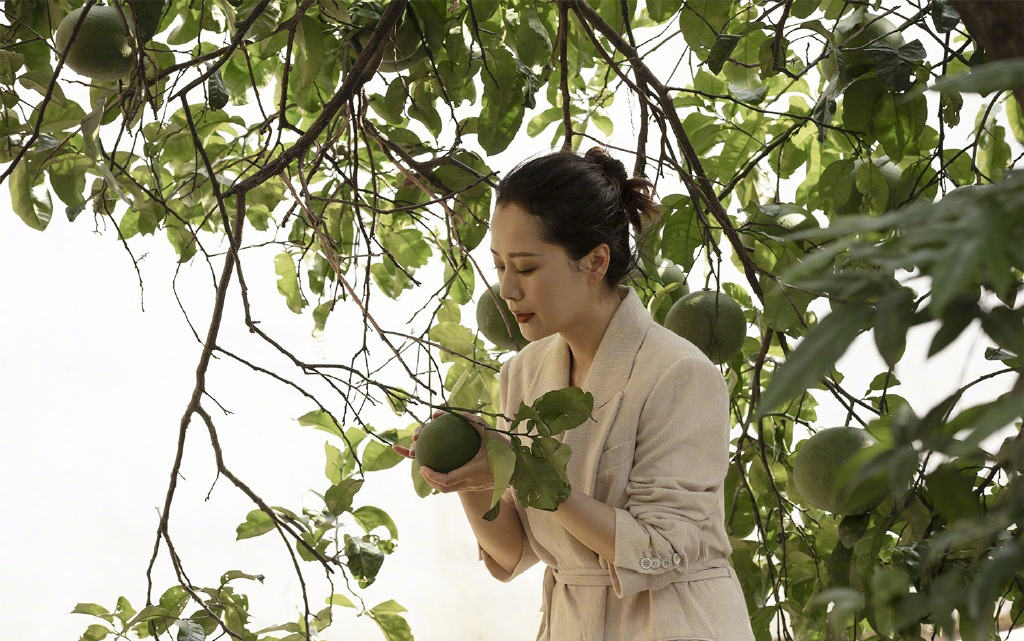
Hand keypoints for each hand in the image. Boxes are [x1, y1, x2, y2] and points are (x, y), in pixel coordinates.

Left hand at [392, 410, 511, 494]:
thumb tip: (460, 414)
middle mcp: (471, 482)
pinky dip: (446, 479)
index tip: (424, 466)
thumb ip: (476, 424)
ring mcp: (473, 487)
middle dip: (430, 480)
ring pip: (449, 490)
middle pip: (444, 488)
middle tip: (423, 467)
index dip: (433, 476)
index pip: (447, 479)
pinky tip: (444, 467)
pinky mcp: (475, 487)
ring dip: (436, 481)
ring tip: (429, 469)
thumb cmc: (506, 452)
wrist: (519, 470)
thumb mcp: (492, 436)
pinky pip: (456, 486)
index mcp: (473, 471)